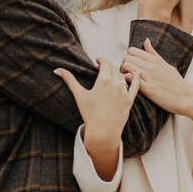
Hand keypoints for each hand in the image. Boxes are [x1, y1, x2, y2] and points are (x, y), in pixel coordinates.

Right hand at [54, 58, 140, 179]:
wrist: (103, 131)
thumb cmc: (90, 114)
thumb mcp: (79, 95)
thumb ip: (69, 80)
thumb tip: (57, 70)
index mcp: (104, 80)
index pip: (105, 63)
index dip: (101, 60)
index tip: (98, 60)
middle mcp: (116, 84)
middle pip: (114, 68)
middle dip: (107, 66)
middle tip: (102, 68)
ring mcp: (124, 92)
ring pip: (123, 76)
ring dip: (117, 72)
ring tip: (113, 74)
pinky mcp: (130, 100)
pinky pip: (135, 85)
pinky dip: (135, 77)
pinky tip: (135, 72)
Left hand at [121, 38, 192, 115]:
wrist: (185, 97)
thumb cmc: (176, 82)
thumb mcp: (165, 64)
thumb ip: (153, 53)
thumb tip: (146, 41)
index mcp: (154, 59)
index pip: (132, 50)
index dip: (128, 57)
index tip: (131, 64)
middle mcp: (150, 66)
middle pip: (126, 57)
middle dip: (124, 65)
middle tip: (128, 73)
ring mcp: (149, 76)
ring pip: (126, 66)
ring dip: (124, 73)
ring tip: (129, 80)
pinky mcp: (148, 88)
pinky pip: (130, 79)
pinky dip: (127, 82)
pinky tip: (131, 86)